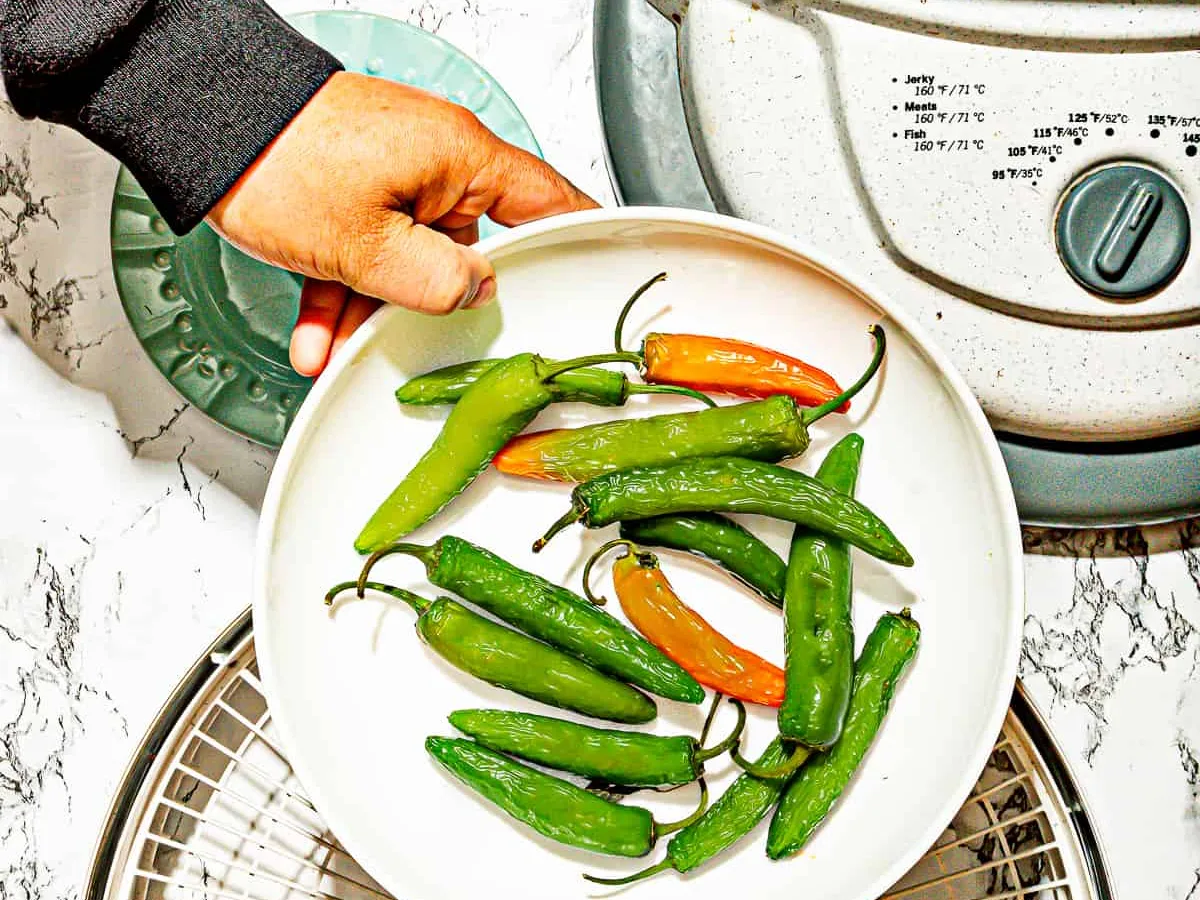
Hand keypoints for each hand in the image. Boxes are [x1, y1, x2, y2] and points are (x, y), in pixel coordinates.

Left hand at [207, 72, 596, 375]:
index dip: (578, 238)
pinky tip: (316, 337)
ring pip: (406, 259)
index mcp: (460, 160)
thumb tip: (477, 293)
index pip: (548, 200)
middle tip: (434, 344)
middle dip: (436, 305)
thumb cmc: (279, 161)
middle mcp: (435, 163)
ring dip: (371, 311)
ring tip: (339, 350)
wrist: (197, 124)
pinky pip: (365, 251)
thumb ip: (437, 282)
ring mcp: (394, 175)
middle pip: (467, 249)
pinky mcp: (355, 188)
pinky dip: (342, 292)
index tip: (595, 272)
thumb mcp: (367, 247)